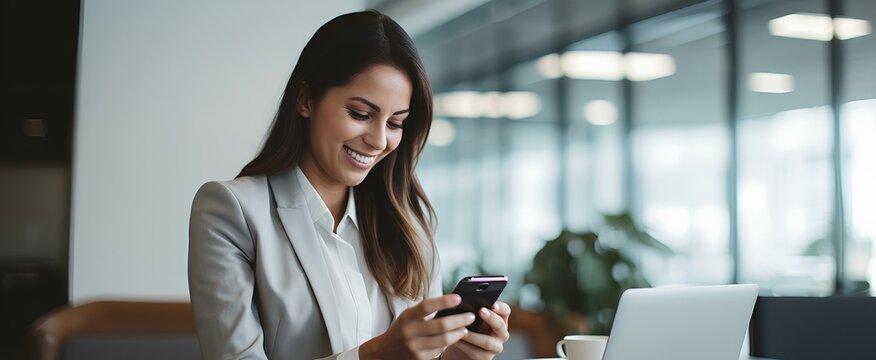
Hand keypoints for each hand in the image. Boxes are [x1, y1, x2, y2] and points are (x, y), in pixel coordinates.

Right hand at [360, 294, 475, 359]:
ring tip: (465, 328)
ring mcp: (414, 347)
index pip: (427, 306)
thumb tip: (452, 305)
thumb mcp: (408, 316)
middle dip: (459, 320)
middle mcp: (409, 332)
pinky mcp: (418, 359)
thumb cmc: (402, 329)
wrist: (384, 351)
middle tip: (470, 316)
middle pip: (440, 325)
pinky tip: (453, 339)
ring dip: (458, 334)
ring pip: (444, 340)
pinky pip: (439, 350)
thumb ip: (425, 312)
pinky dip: (448, 344)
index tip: (459, 298)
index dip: (443, 301)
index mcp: (407, 317)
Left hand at [442, 301, 510, 359]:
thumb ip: (472, 308)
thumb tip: (463, 300)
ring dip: (474, 336)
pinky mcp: (486, 358)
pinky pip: (477, 353)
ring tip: (463, 331)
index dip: (500, 307)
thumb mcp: (471, 316)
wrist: (462, 346)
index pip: (505, 310)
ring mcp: (496, 346)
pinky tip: (456, 341)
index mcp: (499, 318)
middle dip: (490, 318)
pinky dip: (465, 346)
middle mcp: (501, 333)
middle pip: (500, 325)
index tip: (492, 303)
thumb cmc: (468, 326)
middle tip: (480, 311)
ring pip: (488, 342)